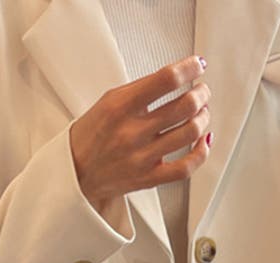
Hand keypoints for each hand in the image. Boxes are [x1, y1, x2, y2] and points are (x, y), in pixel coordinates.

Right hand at [69, 54, 211, 213]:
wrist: (75, 173)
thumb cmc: (91, 135)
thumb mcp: (108, 101)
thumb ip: (141, 90)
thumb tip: (177, 77)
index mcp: (120, 107)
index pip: (166, 80)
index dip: (190, 68)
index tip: (197, 66)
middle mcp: (131, 133)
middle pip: (185, 105)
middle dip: (201, 93)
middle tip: (201, 91)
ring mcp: (141, 158)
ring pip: (190, 132)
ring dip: (203, 117)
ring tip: (201, 112)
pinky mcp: (148, 179)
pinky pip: (185, 168)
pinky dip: (201, 152)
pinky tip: (202, 141)